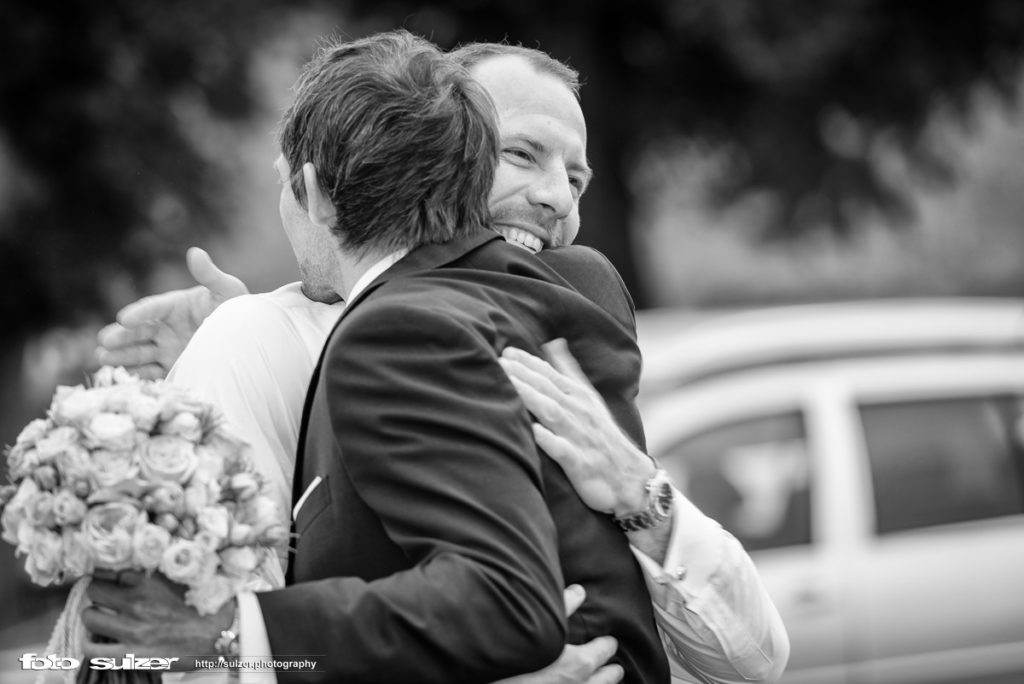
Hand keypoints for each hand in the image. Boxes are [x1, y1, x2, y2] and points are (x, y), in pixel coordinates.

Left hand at [82, 570, 232, 666]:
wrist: (220, 635)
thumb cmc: (205, 604)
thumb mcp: (184, 576)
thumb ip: (160, 568)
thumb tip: (141, 560)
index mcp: (148, 581)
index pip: (109, 572)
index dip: (107, 577)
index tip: (108, 581)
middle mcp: (135, 602)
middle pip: (93, 591)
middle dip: (96, 595)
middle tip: (103, 601)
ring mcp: (132, 629)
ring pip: (89, 618)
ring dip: (92, 618)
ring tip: (101, 621)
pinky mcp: (132, 654)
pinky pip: (93, 651)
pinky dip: (91, 646)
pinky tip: (100, 644)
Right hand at [95, 247, 248, 378]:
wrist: (252, 341)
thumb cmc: (240, 312)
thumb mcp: (229, 292)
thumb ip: (210, 276)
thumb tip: (195, 252)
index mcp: (176, 306)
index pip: (153, 308)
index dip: (140, 313)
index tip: (124, 317)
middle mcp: (167, 327)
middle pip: (140, 331)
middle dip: (121, 336)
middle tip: (104, 341)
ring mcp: (168, 349)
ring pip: (140, 352)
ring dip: (121, 356)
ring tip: (102, 358)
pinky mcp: (174, 368)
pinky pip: (153, 373)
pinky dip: (140, 375)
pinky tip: (125, 378)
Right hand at [492, 585, 621, 683]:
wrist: (487, 679)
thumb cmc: (513, 655)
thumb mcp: (537, 625)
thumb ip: (561, 606)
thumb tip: (579, 591)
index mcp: (578, 664)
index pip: (603, 651)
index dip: (607, 643)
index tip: (609, 641)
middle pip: (606, 679)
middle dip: (610, 670)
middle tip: (614, 665)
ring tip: (601, 682)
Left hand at [499, 339, 655, 516]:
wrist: (631, 478)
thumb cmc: (603, 436)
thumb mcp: (590, 399)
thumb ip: (569, 371)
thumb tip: (553, 343)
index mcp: (579, 397)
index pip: (550, 374)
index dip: (527, 362)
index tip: (505, 351)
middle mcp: (578, 412)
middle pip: (546, 388)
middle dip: (521, 374)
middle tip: (497, 362)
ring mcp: (579, 437)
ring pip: (550, 411)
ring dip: (527, 396)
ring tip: (506, 385)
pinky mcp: (579, 463)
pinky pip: (561, 448)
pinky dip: (546, 438)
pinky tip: (530, 430)